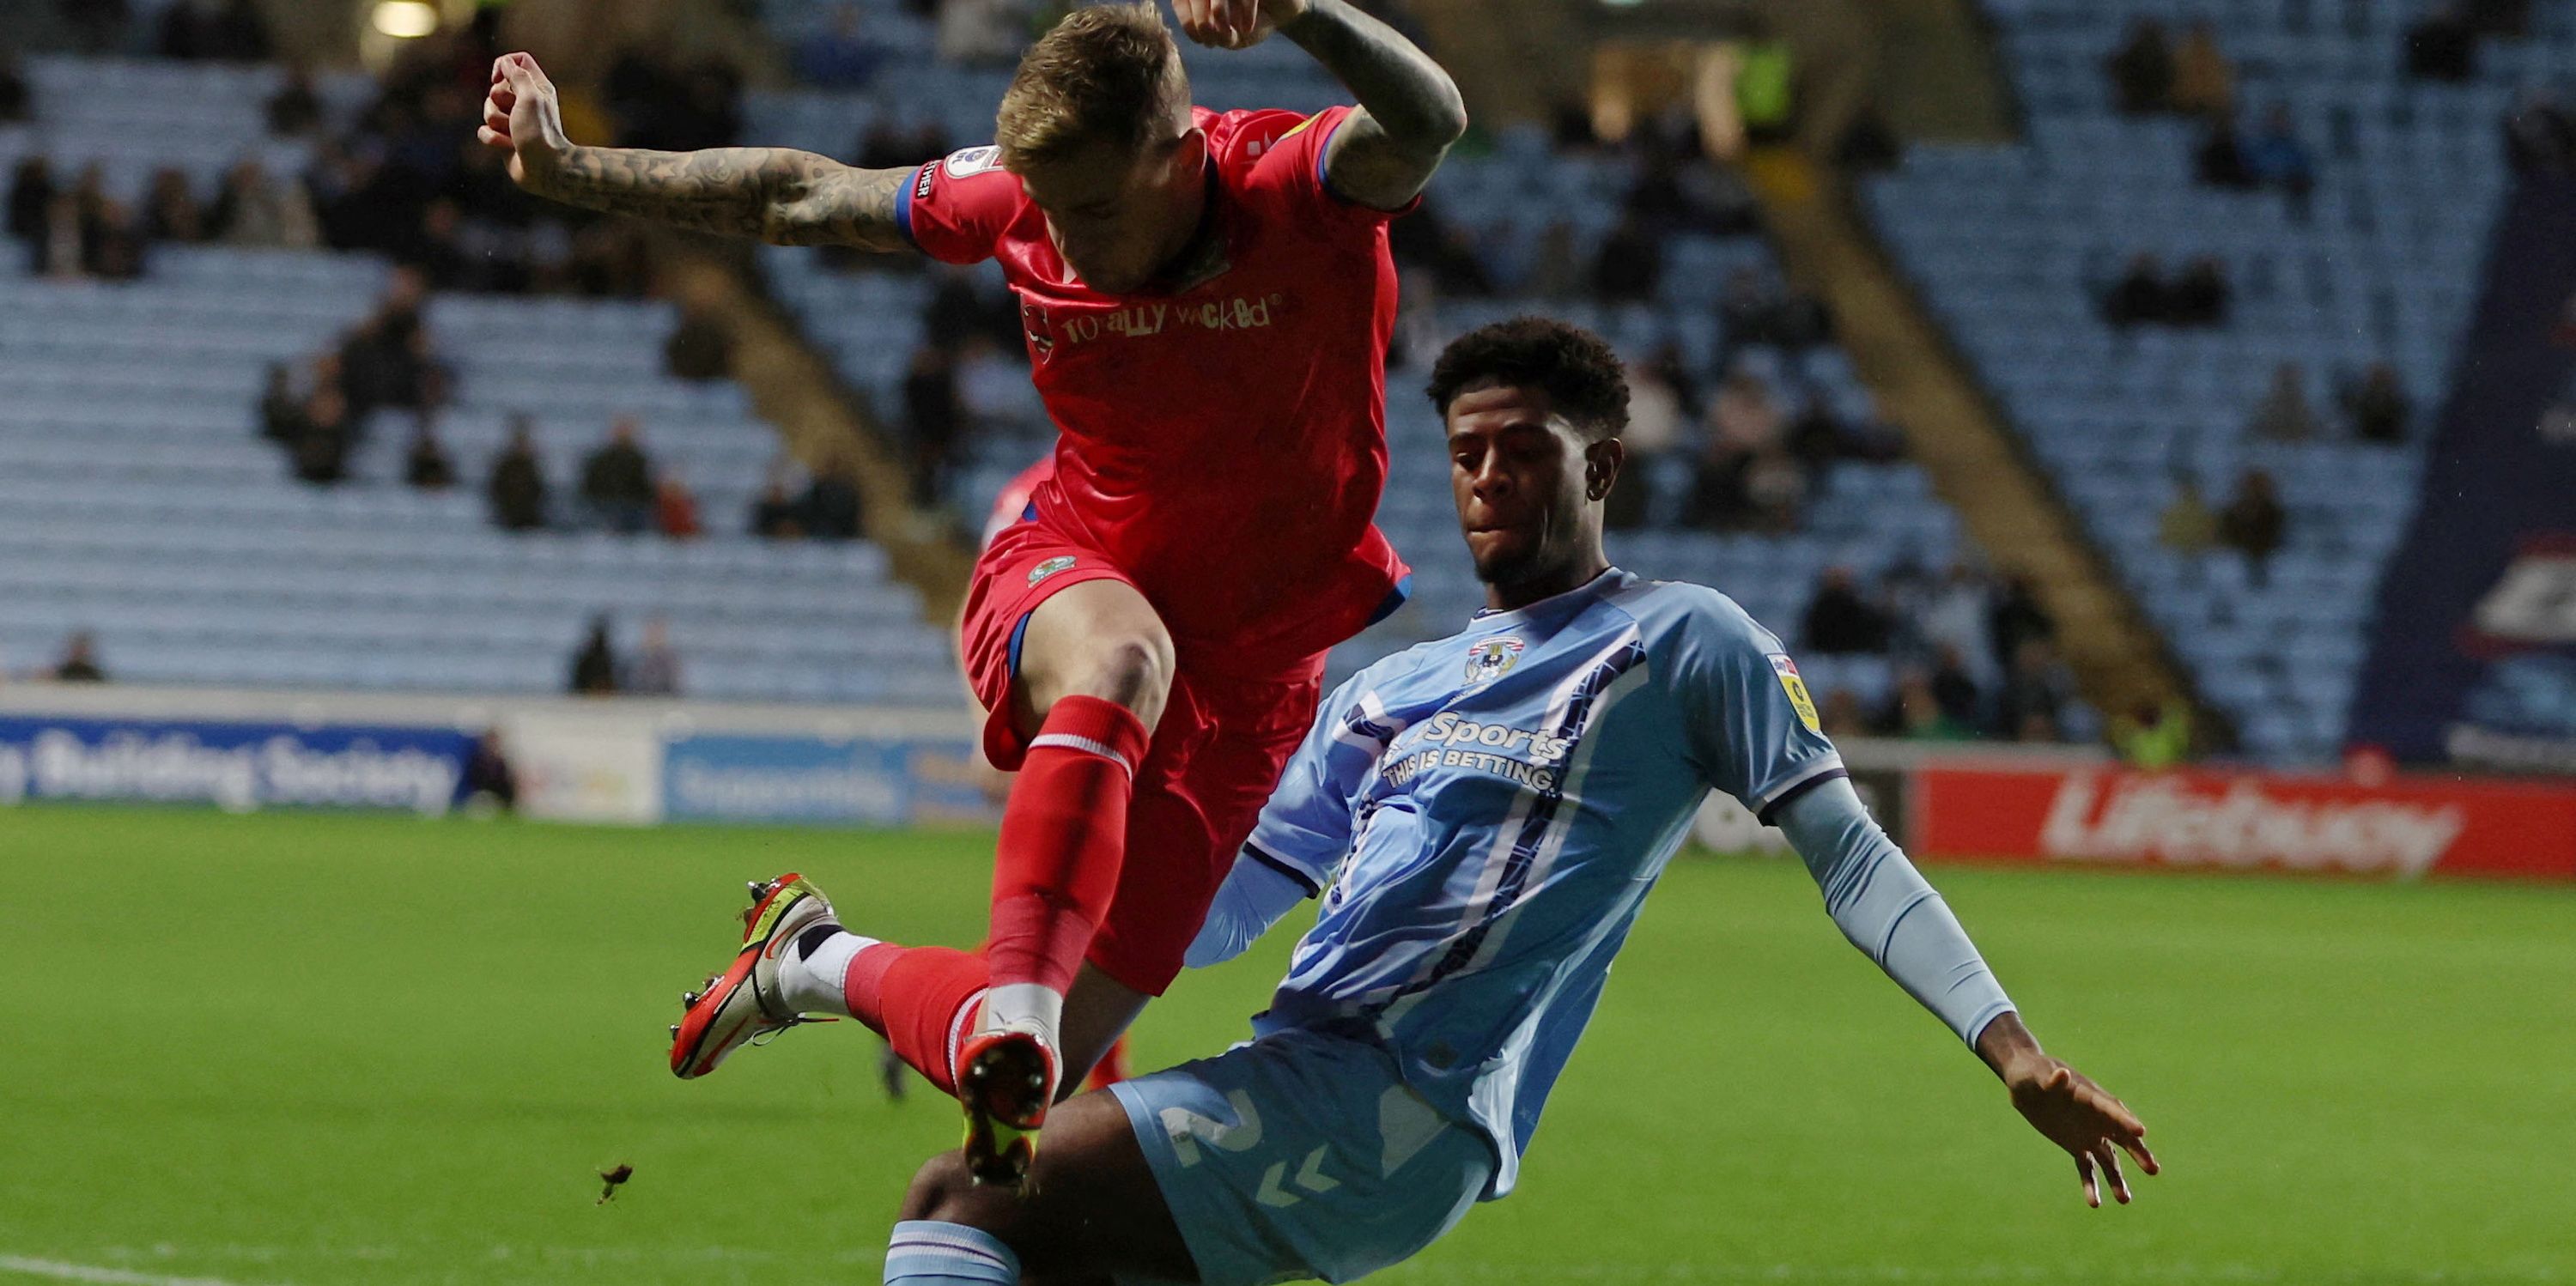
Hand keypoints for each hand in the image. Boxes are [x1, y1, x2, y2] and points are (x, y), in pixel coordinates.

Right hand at [478, 52, 571, 193]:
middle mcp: (525, 102)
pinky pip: (484, 131)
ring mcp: (514, 121)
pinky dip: (493, 138)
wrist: (546, 169)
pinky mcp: (504, 138)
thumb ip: (518, 75)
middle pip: (496, 87)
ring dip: (497, 122)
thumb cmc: (540, 132)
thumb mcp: (531, 96)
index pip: (517, 60)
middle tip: (514, 114)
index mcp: (536, 87)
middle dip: (498, 100)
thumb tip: (505, 62)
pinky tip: (507, 146)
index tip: (498, 78)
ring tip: (513, 133)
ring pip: (487, 109)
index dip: (503, 65)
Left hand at [1171, 0, 1309, 49]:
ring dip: (1219, 14)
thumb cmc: (1249, 24)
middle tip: (1215, 40)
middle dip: (1201, 20)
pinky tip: (1247, 28)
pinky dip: (1244, 10)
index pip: (1181, 0)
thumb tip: (1206, 30)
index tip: (1202, 41)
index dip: (1187, 21)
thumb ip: (1216, 35)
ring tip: (1231, 34)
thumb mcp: (1230, 37)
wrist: (1282, 14)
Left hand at [1980, 1015, 2157, 1206]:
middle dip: (2138, 1153)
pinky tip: (2094, 1203)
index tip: (2141, 1132)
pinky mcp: (2076, 1146)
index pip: (2112, 1109)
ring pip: (2109, 1159)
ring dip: (2117, 1178)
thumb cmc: (2033, 1072)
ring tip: (2124, 1200)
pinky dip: (2091, 1184)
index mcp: (2091, 1096)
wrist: (2026, 1083)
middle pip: (2123, 1137)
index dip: (2125, 1120)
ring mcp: (2089, 1133)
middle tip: (2153, 1169)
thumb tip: (2061, 1075)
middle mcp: (2097, 1117)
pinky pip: (2087, 1168)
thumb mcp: (2038, 1073)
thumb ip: (2051, 1078)